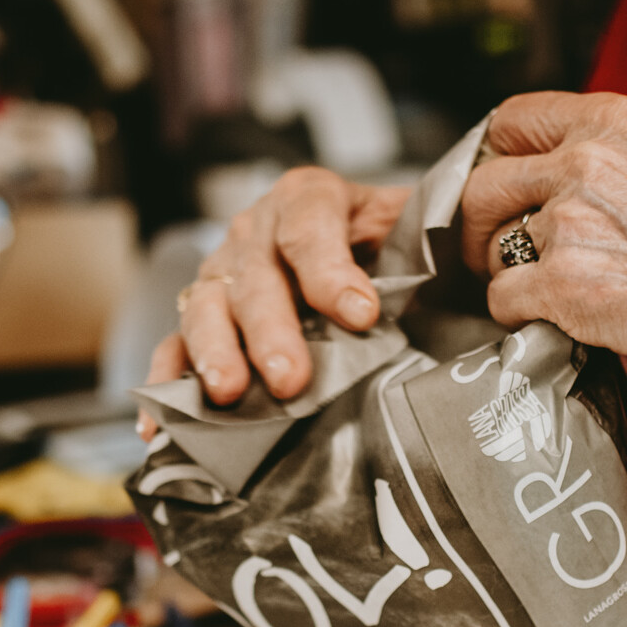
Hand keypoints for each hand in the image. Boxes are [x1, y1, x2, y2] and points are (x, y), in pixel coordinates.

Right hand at [140, 168, 410, 434]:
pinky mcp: (202, 315)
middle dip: (271, 330)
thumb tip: (468, 263)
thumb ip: (421, 240)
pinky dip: (165, 385)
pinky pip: (173, 347)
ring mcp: (221, 274)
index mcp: (307, 199)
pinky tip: (158, 427)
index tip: (361, 312)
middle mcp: (254, 232)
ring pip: (205, 308)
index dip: (331, 271)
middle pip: (254, 278)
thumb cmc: (382, 239)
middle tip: (289, 377)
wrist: (351, 240)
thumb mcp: (405, 224)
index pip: (310, 228)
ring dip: (214, 353)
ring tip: (229, 393)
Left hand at [461, 90, 626, 395]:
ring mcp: (569, 223)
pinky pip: (502, 300)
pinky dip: (519, 317)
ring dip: (507, 274)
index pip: (511, 121)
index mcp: (613, 122)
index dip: (494, 159)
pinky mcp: (563, 284)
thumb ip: (614, 164)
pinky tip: (558, 321)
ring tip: (546, 293)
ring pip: (492, 248)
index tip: (498, 187)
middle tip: (494, 252)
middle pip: (483, 186)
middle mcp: (584, 162)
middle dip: (480, 225)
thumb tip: (568, 183)